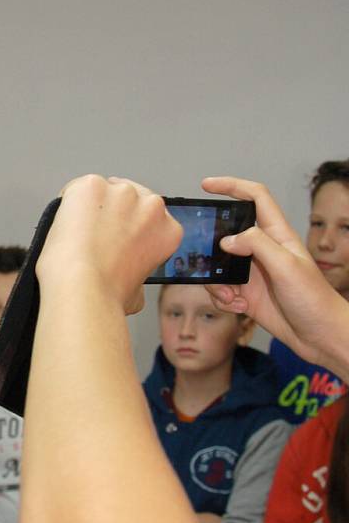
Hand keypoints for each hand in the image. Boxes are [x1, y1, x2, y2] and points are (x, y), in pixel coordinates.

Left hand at [36, 175, 181, 313]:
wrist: (81, 288)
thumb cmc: (106, 294)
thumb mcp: (138, 293)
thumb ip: (137, 273)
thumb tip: (128, 282)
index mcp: (168, 230)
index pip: (149, 216)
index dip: (128, 227)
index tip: (116, 237)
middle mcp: (151, 206)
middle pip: (128, 199)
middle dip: (111, 214)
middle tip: (94, 238)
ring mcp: (122, 192)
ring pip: (102, 191)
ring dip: (90, 207)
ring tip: (78, 235)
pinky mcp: (93, 185)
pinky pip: (77, 189)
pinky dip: (68, 203)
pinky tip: (67, 225)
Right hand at [202, 176, 348, 374]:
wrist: (320, 337)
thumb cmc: (314, 299)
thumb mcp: (287, 266)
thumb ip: (257, 245)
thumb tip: (226, 240)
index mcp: (277, 235)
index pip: (255, 198)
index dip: (231, 186)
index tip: (207, 185)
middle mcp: (262, 251)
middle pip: (226, 235)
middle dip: (211, 248)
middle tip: (201, 259)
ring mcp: (252, 273)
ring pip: (218, 266)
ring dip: (217, 283)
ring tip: (232, 297)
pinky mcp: (246, 294)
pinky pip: (221, 291)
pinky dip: (223, 300)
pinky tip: (239, 308)